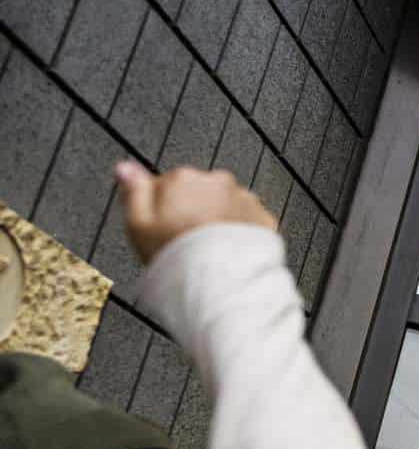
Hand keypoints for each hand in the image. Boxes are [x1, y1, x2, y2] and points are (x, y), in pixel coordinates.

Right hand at [115, 161, 276, 262]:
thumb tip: (125, 167)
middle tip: (186, 239)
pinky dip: (240, 231)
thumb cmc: (180, 254)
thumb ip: (133, 190)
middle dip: (193, 211)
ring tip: (208, 247)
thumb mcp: (138, 224)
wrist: (221, 280)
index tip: (162, 225)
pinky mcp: (263, 217)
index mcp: (183, 178)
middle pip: (199, 193)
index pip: (167, 184)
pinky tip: (227, 249)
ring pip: (225, 205)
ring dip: (218, 220)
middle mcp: (217, 182)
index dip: (162, 208)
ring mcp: (243, 198)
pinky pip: (248, 220)